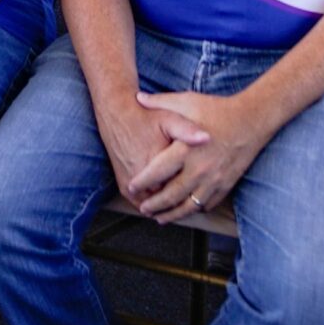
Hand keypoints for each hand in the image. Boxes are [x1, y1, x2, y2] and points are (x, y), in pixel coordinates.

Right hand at [93, 93, 210, 203]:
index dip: (194, 190)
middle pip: (168, 200)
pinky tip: (164, 204)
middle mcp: (141, 179)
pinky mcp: (124, 186)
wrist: (116, 115)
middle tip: (197, 200)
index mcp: (157, 164)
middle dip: (182, 202)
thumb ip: (187, 130)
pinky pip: (140, 204)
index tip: (205, 188)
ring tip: (182, 205)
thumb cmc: (145, 117)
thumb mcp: (168, 119)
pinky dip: (153, 206)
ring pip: (154, 207)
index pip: (181, 188)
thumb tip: (207, 138)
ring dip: (166, 208)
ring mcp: (131, 185)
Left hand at [127, 90, 267, 223]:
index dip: (142, 182)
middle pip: (170, 195)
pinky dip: (194, 210)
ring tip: (160, 218)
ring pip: (188, 206)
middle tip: (143, 208)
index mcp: (185, 149)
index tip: (131, 186)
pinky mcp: (226, 185)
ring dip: (172, 214)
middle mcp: (199, 169)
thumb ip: (160, 102)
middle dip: (154, 205)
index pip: (157, 172)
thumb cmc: (217, 110)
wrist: (252, 120)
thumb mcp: (187, 101)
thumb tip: (138, 97)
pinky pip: (206, 205)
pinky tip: (186, 210)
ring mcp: (214, 180)